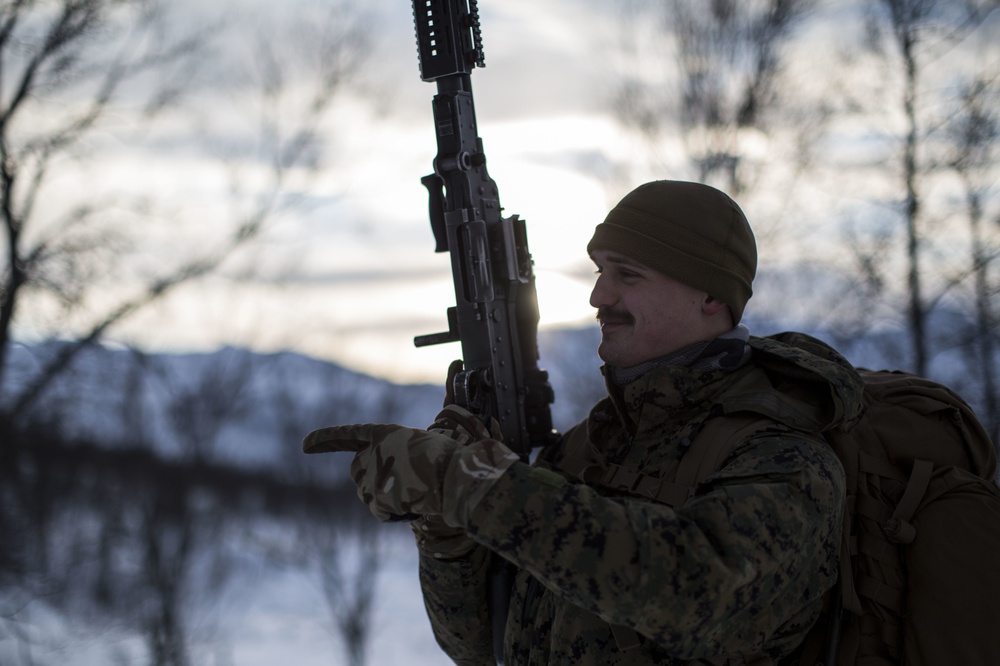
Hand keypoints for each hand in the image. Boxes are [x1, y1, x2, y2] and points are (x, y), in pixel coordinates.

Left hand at [303, 412, 518, 525]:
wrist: (455, 475)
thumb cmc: (450, 459)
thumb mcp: (424, 445)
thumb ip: (401, 455)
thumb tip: (396, 477)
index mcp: (386, 433)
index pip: (349, 435)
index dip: (326, 439)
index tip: (305, 445)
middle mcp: (373, 451)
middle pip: (357, 471)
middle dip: (370, 479)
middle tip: (400, 484)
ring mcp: (372, 474)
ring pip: (367, 494)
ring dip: (385, 497)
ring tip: (415, 491)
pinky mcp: (376, 496)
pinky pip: (380, 512)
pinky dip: (395, 513)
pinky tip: (415, 503)